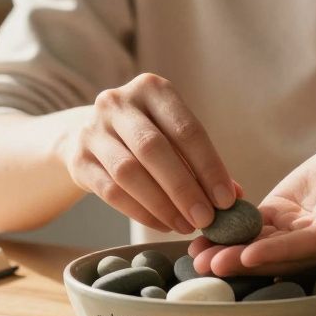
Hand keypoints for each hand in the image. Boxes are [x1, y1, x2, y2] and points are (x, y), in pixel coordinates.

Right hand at [60, 73, 239, 234]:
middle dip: (184, 189)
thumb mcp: (173, 135)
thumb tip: (237, 199)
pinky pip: (111, 191)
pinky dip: (141, 212)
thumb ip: (202, 163)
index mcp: (152, 88)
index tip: (226, 200)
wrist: (87, 134)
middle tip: (206, 220)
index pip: (187, 129)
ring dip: (162, 205)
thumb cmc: (145, 135)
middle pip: (154, 150)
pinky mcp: (78, 159)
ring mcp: (93, 129)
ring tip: (186, 227)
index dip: (209, 167)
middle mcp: (118, 102)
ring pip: (130, 172)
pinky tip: (162, 225)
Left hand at [189, 130, 315, 275]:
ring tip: (194, 257)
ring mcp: (296, 232)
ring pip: (259, 246)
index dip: (279, 253)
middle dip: (242, 261)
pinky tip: (199, 238)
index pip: (308, 247)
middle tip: (207, 265)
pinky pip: (252, 228)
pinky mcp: (281, 218)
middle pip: (278, 256)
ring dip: (228, 253)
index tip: (249, 256)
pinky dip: (227, 233)